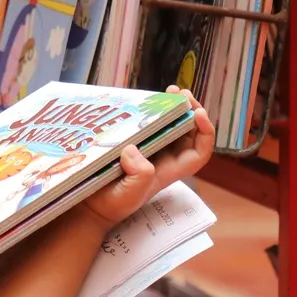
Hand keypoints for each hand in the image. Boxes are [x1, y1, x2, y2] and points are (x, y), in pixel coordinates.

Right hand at [80, 98, 215, 229]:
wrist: (92, 205)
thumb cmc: (112, 204)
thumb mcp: (128, 195)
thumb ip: (139, 176)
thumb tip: (135, 149)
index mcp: (169, 170)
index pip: (199, 152)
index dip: (205, 132)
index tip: (197, 113)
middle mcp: (163, 157)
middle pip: (189, 133)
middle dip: (190, 111)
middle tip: (182, 93)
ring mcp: (149, 149)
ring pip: (171, 126)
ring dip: (174, 108)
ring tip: (170, 91)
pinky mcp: (133, 142)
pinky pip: (149, 124)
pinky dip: (153, 111)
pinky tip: (147, 100)